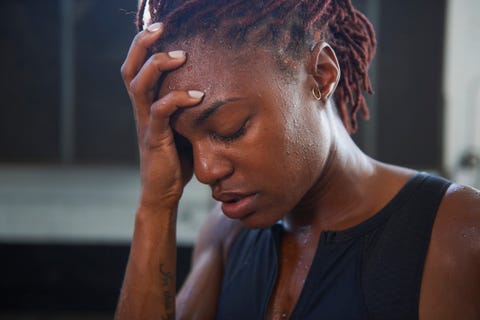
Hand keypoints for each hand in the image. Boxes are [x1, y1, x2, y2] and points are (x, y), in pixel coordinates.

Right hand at [120, 23, 202, 211]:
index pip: (137, 68)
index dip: (142, 45)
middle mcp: (141, 110)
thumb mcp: (182, 127)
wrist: (163, 192)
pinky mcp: (154, 139)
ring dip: (158, 66)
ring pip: (139, 85)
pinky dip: (177, 99)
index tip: (160, 27)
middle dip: (142, 45)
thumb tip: (212, 89)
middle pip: (130, 69)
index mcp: (146, 105)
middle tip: (161, 28)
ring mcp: (145, 124)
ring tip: (181, 56)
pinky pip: (161, 112)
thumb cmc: (176, 159)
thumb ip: (186, 109)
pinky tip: (198, 95)